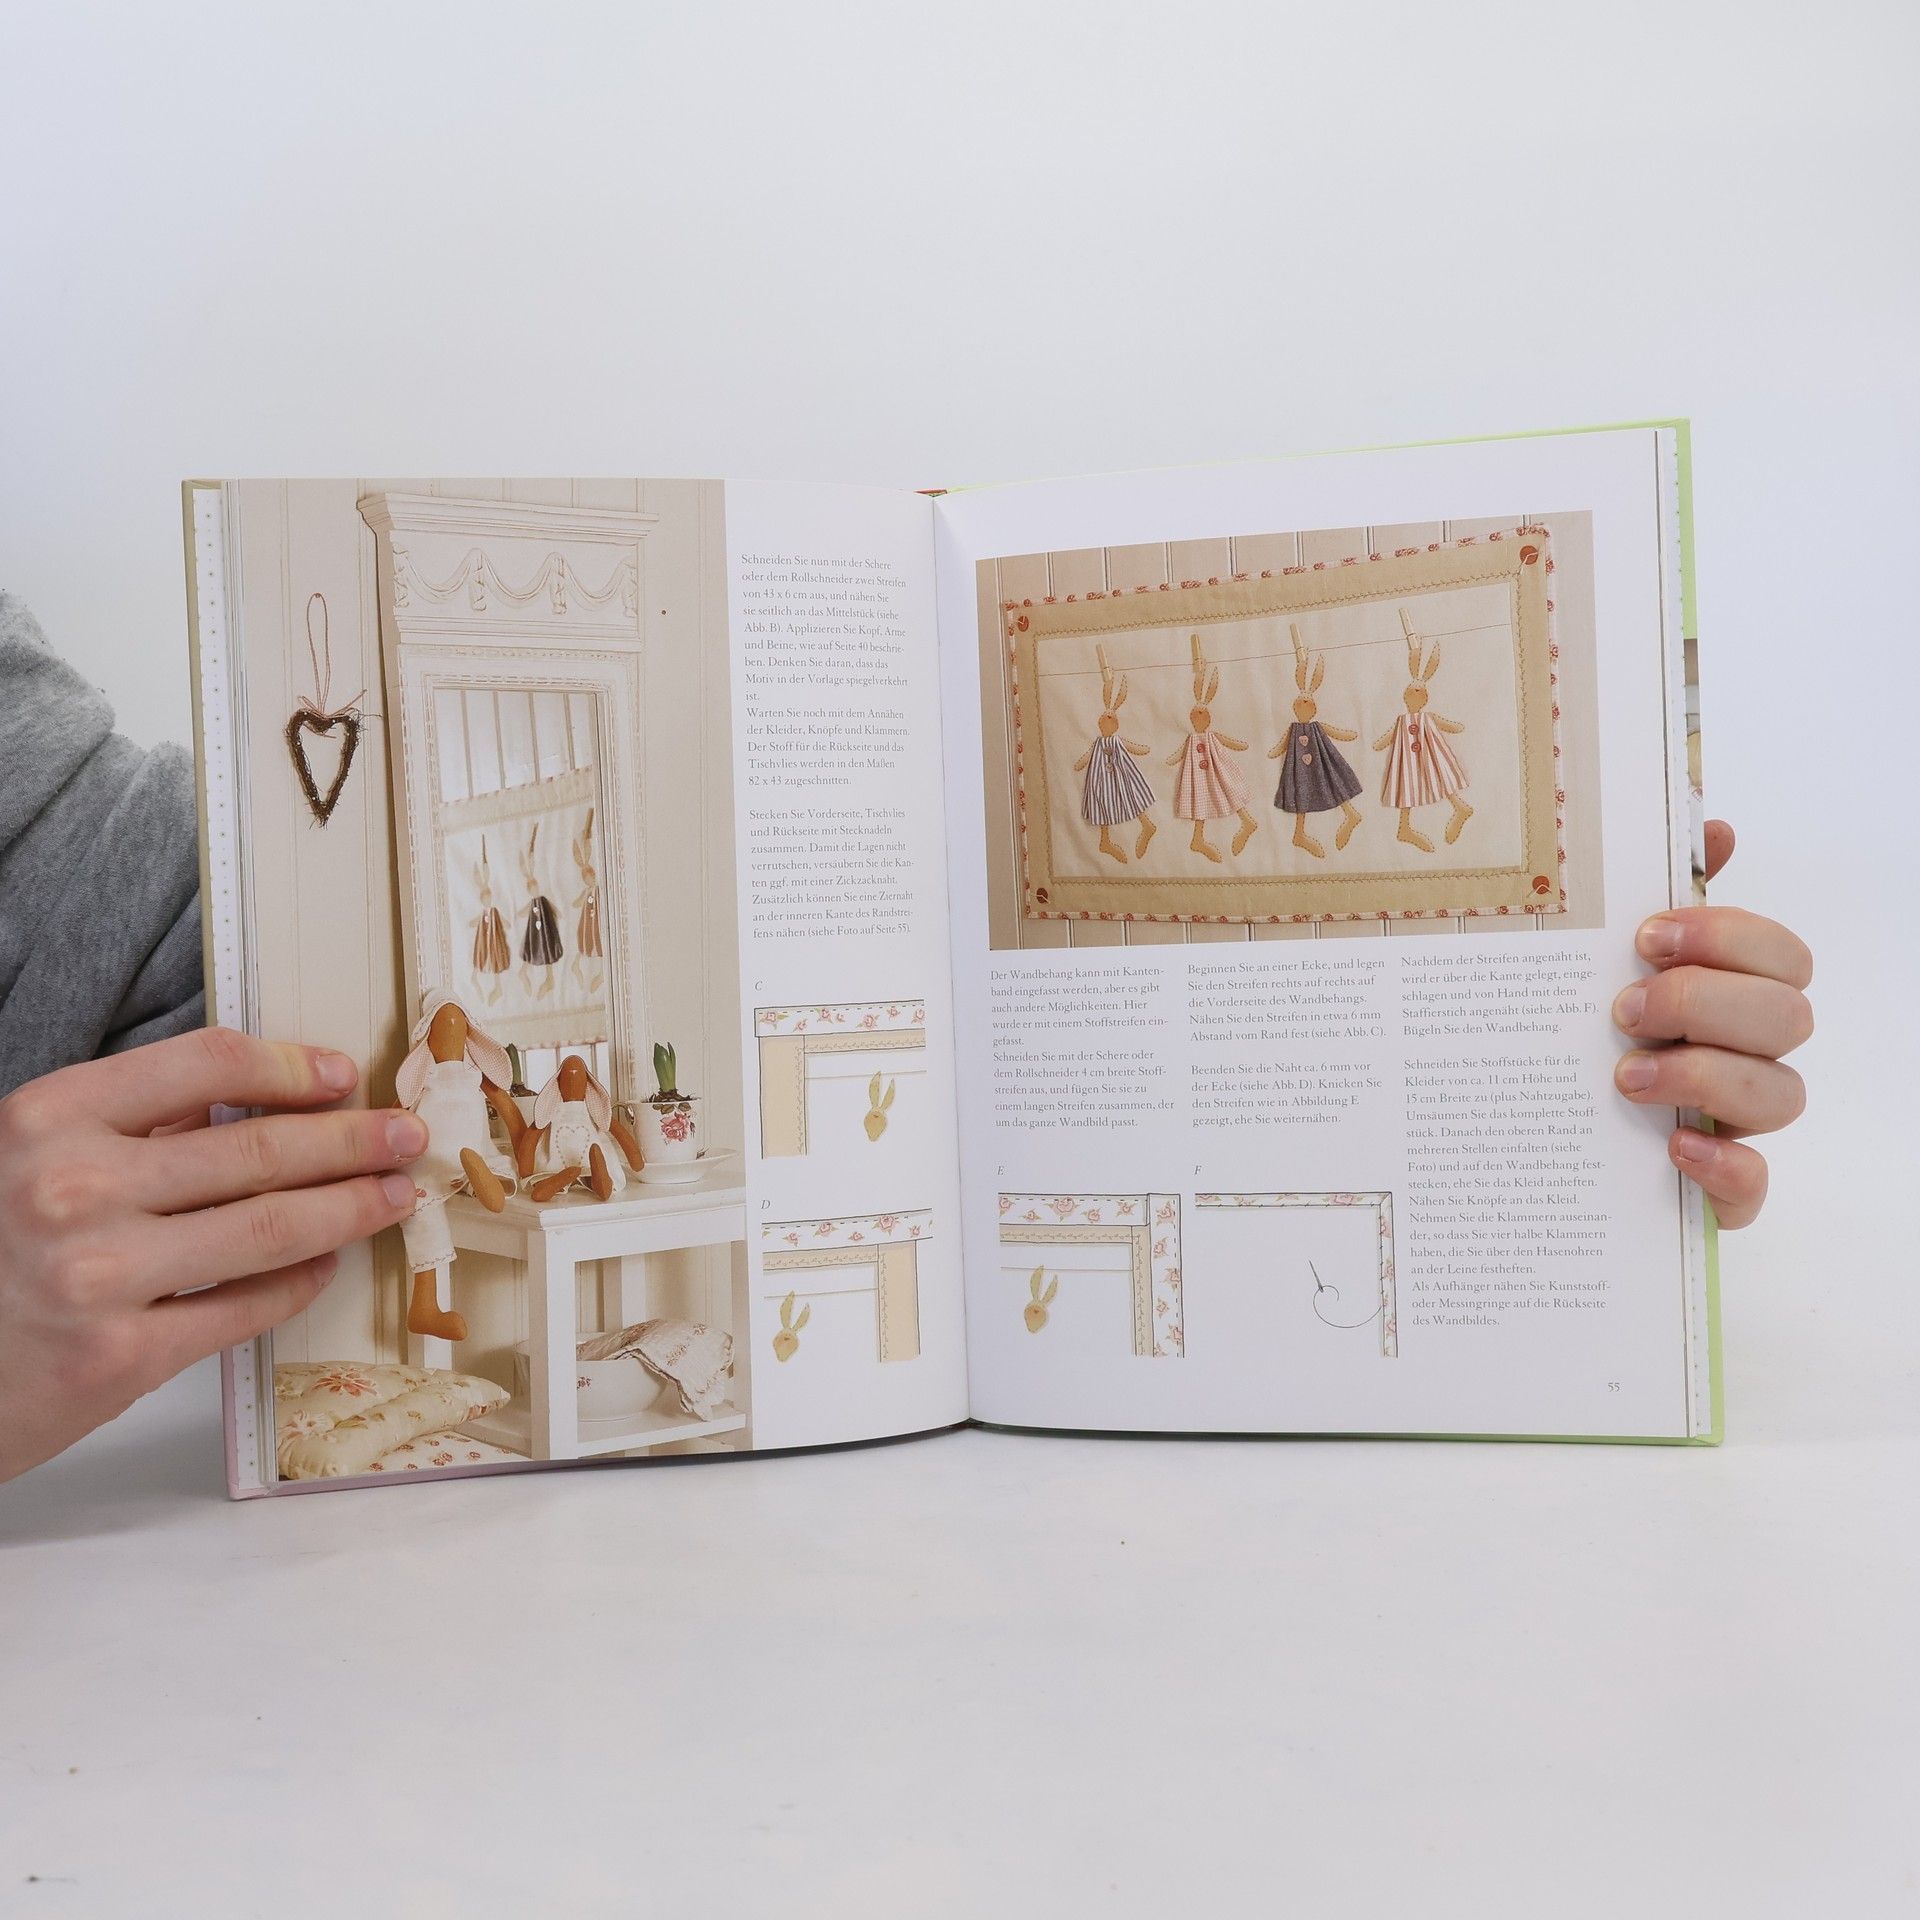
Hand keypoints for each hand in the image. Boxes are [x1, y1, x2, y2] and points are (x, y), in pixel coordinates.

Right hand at [0, 1027, 424, 1480]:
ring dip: (349, 1208)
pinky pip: (244, 1307)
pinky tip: (325, 1263)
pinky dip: (298, 1281)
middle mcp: (72, 1189)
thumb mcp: (24, 1157)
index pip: (204, 1064)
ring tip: (392, 1195)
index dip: (289, 1066)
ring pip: (270, 1227)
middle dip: (352, 1140)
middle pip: (259, 1149)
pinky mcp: (118, 1358)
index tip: (341, 1075)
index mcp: (48, 1119)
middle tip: (406, 1138)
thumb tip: (259, 1099)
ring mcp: (98, 1277)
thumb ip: (130, 1127)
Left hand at [1612, 821, 1811, 1227]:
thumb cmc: (1577, 1041)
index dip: (1727, 937)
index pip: (1780, 954)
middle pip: (1787, 1017)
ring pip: (1782, 1094)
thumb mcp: (1592, 966)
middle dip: (1705, 1002)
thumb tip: (1715, 827)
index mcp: (1728, 996)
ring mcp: (1738, 1125)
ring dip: (1704, 1076)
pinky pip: (1753, 1183)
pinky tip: (1671, 1148)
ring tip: (1624, 1076)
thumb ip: (1653, 900)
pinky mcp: (1718, 1191)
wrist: (1534, 1145)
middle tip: (1624, 1007)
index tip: (1647, 935)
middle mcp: (1745, 1056)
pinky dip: (1722, 1164)